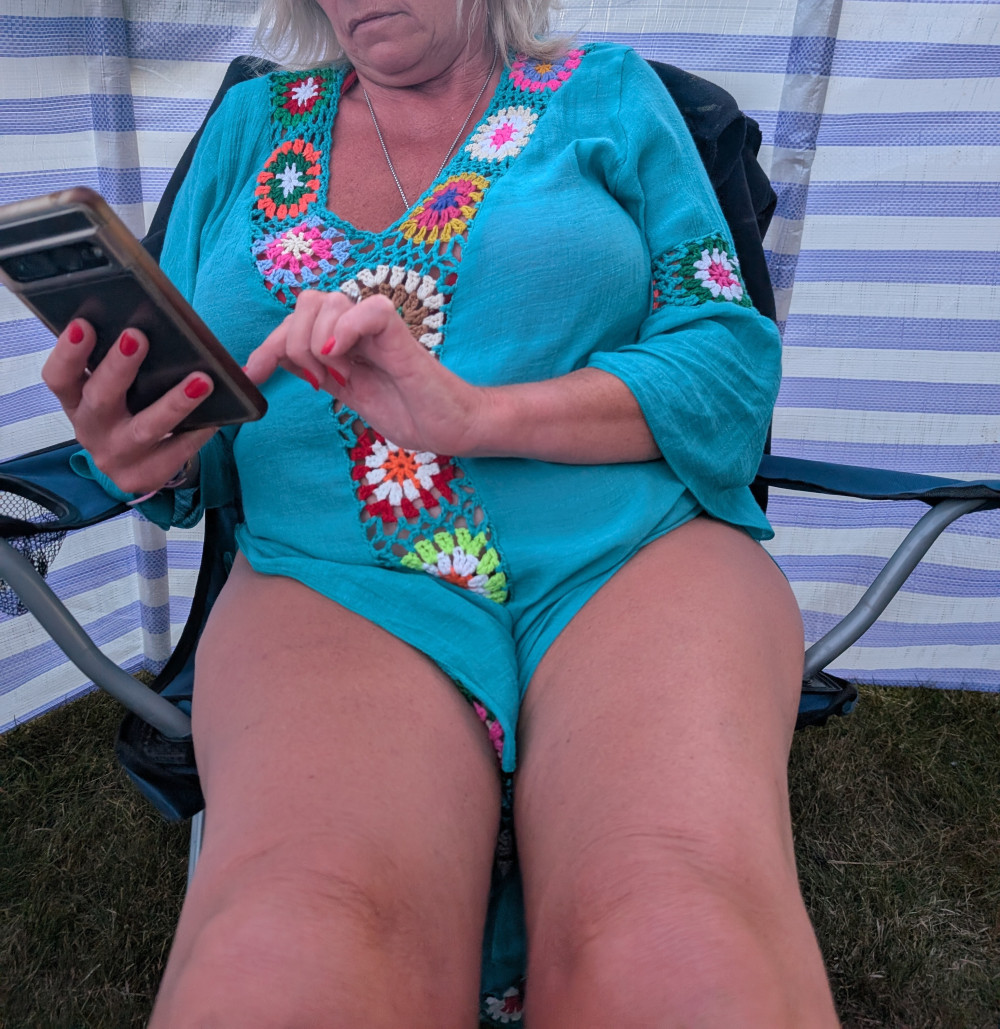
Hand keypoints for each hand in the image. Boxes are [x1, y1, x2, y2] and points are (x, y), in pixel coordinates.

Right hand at [41, 319, 216, 493]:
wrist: (141, 462)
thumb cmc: (131, 410)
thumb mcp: (118, 386)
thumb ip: (127, 355)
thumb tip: (163, 318)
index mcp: (76, 399)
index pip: (59, 377)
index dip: (68, 353)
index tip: (83, 324)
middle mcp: (90, 429)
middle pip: (99, 398)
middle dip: (118, 367)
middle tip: (137, 336)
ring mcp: (115, 457)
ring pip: (144, 429)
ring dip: (174, 403)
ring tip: (201, 380)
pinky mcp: (143, 477)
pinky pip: (175, 452)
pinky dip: (197, 432)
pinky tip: (216, 417)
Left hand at [243, 290, 487, 454]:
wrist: (452, 427)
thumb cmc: (410, 411)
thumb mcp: (350, 395)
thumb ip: (320, 371)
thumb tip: (281, 355)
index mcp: (346, 339)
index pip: (296, 322)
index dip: (269, 345)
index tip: (254, 375)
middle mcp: (359, 326)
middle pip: (305, 303)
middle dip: (292, 344)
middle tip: (315, 381)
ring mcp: (378, 327)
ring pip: (326, 303)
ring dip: (317, 344)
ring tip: (338, 377)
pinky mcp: (400, 333)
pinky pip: (366, 310)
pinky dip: (345, 332)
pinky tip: (342, 361)